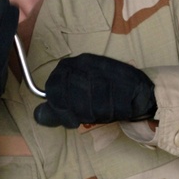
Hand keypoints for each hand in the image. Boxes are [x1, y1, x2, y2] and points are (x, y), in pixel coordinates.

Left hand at [34, 53, 156, 127]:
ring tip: (101, 110)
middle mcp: (85, 64)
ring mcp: (100, 72)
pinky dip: (103, 114)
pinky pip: (101, 107)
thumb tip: (37, 115)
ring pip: (82, 104)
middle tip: (86, 114)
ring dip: (90, 114)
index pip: (52, 87)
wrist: (140, 92)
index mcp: (72, 64)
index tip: (69, 111)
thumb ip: (58, 106)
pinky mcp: (116, 83)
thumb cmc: (106, 95)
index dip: (58, 105)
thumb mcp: (77, 98)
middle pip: (64, 97)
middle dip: (73, 112)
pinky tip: (110, 110)